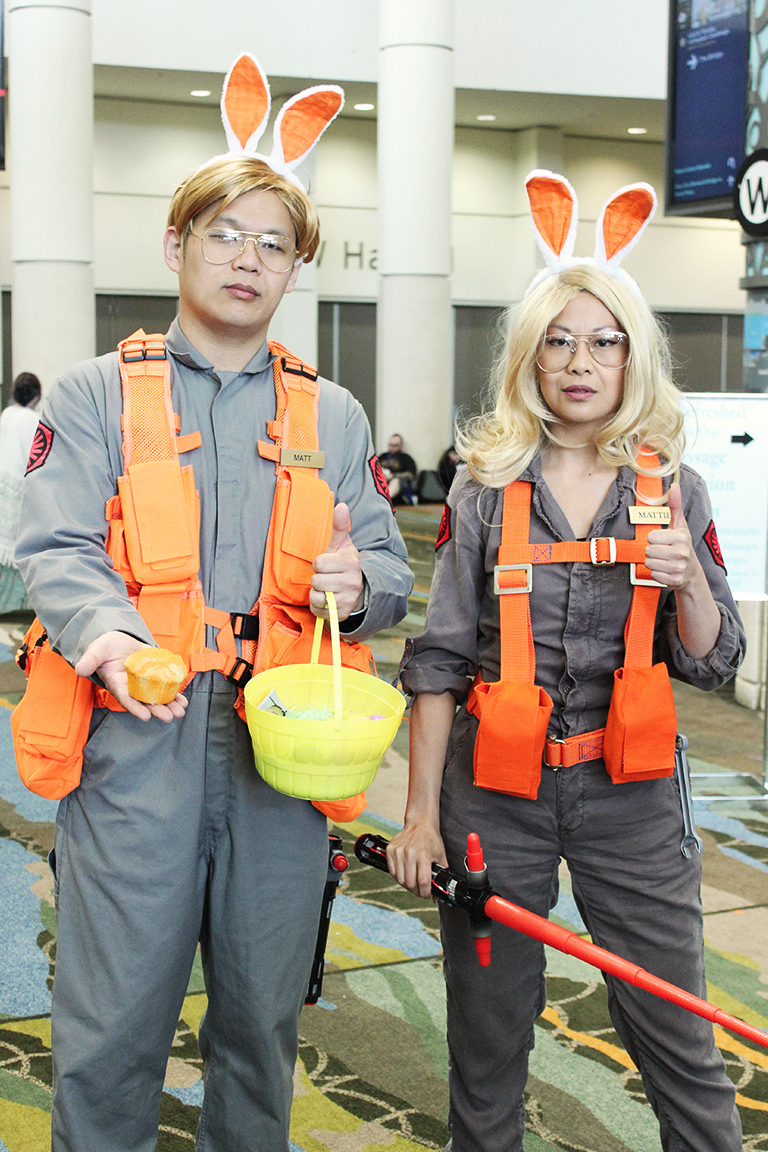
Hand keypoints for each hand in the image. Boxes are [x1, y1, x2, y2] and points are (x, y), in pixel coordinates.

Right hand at [74, 631, 187, 721]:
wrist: (118, 641)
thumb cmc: (105, 648)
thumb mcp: (96, 651)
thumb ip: (89, 660)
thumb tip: (79, 669)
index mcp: (117, 684)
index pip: (126, 698)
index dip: (135, 708)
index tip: (146, 716)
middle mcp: (131, 688)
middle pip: (145, 702)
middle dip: (157, 710)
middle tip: (169, 717)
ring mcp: (144, 684)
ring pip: (157, 698)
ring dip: (169, 705)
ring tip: (180, 711)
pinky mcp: (155, 676)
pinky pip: (166, 688)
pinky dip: (175, 695)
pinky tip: (183, 701)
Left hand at [310, 503, 364, 620]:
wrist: (359, 590)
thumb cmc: (344, 564)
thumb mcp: (342, 545)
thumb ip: (339, 526)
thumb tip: (341, 505)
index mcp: (350, 563)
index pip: (319, 563)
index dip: (318, 563)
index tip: (326, 565)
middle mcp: (352, 582)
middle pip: (316, 581)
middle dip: (317, 579)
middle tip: (326, 577)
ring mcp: (348, 600)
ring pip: (317, 597)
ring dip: (316, 593)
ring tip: (326, 589)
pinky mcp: (342, 614)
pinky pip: (319, 611)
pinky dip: (318, 606)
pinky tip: (326, 600)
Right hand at [387, 821, 447, 898]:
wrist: (420, 823)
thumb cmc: (431, 840)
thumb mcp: (441, 857)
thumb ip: (441, 876)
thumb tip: (437, 896)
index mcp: (424, 855)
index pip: (423, 882)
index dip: (425, 893)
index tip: (427, 895)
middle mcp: (409, 853)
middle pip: (410, 883)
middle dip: (416, 891)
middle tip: (420, 890)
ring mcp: (398, 852)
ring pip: (400, 880)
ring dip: (407, 885)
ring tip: (413, 883)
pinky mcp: (390, 850)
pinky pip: (392, 872)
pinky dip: (399, 877)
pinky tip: (405, 875)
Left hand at [644, 483, 700, 589]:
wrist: (691, 571)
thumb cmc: (681, 544)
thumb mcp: (679, 525)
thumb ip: (674, 505)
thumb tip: (674, 485)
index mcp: (681, 537)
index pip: (650, 537)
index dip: (654, 539)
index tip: (664, 541)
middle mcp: (681, 552)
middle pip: (648, 550)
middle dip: (653, 551)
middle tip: (664, 552)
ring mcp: (679, 567)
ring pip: (649, 562)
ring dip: (654, 562)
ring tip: (665, 560)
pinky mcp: (675, 580)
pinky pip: (653, 574)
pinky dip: (657, 573)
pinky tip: (666, 570)